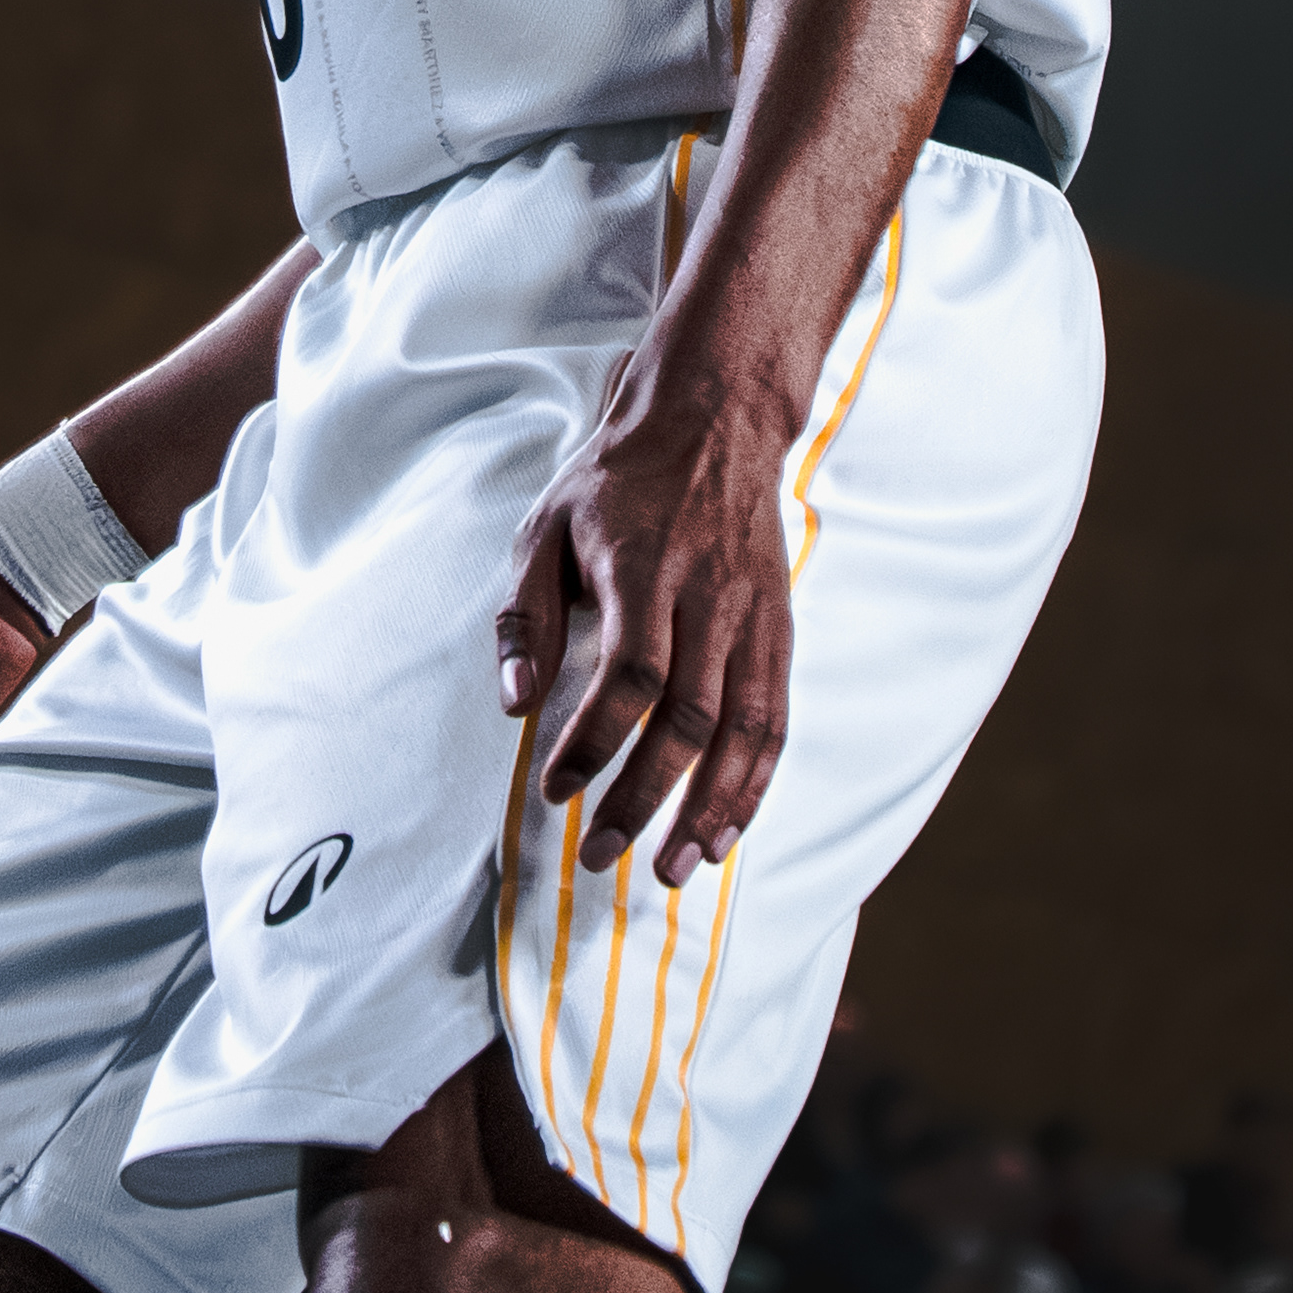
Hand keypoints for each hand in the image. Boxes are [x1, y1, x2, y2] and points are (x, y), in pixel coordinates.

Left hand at [497, 341, 799, 886]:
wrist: (714, 422)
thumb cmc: (618, 482)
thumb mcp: (546, 526)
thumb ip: (524, 617)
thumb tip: (513, 705)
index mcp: (643, 568)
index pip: (629, 673)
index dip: (594, 740)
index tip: (555, 788)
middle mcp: (708, 597)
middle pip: (687, 715)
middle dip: (644, 796)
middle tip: (600, 853)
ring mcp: (753, 616)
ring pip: (742, 728)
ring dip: (709, 808)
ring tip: (674, 869)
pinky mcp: (779, 630)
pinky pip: (775, 719)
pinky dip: (754, 783)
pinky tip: (726, 830)